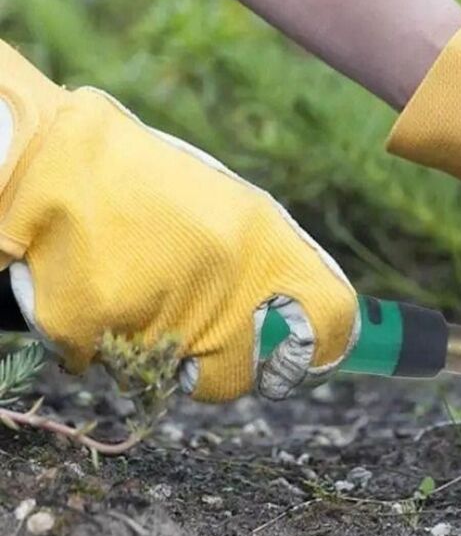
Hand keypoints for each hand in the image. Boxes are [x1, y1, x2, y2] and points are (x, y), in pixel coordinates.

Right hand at [0, 41, 357, 401]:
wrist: (53, 160)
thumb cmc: (148, 183)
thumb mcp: (233, 210)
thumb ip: (271, 266)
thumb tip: (307, 323)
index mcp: (266, 247)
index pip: (332, 320)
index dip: (322, 347)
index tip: (305, 358)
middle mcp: (225, 287)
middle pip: (242, 375)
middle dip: (222, 367)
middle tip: (198, 334)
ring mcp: (162, 315)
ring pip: (170, 374)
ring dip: (156, 352)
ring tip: (136, 295)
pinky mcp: (101, 332)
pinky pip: (109, 365)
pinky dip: (101, 341)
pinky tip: (97, 293)